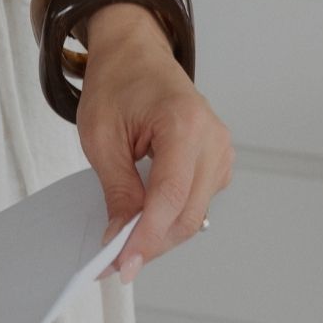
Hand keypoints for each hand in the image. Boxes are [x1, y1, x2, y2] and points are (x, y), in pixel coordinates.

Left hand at [75, 4, 234, 281]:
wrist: (136, 56)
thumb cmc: (116, 86)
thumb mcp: (101, 138)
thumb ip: (117, 189)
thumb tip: (122, 236)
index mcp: (184, 126)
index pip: (169, 198)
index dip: (146, 238)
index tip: (123, 267)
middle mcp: (213, 139)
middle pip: (188, 214)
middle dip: (151, 244)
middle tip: (114, 264)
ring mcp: (221, 150)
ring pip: (195, 214)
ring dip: (160, 235)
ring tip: (123, 244)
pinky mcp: (218, 160)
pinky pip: (197, 202)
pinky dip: (170, 218)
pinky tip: (143, 222)